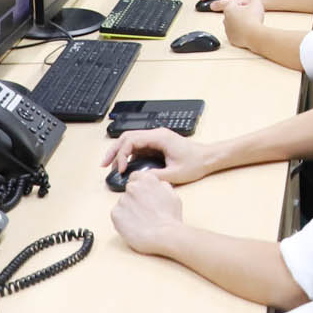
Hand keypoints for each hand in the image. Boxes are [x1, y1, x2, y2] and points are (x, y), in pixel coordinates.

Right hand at [101, 129, 218, 185]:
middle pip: (127, 137)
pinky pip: (138, 146)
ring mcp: (156, 138)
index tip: (120, 169)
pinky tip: (124, 165)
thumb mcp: (174, 174)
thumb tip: (137, 178)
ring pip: (131, 141)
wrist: (209, 158)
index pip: (132, 141)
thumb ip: (154, 176)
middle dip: (114, 150)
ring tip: (110, 165)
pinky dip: (128, 154)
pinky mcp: (157, 144)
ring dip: (120, 152)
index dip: (122, 154)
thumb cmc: (195, 163)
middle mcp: (156, 135)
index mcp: (159, 137)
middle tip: (104, 164)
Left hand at [111, 173, 187, 256]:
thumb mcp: (172, 195)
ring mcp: (122, 200)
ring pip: (123, 203)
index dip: (139, 186)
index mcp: (147, 179)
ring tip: (140, 220)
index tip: (142, 194)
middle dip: (135, 198)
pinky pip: (117, 214)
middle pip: (129, 190)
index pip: (135, 176)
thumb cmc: (170, 217)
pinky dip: (123, 219)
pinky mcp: (115, 213)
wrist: (163, 235)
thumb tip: (156, 184)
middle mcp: (132, 187)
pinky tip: (134, 225)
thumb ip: (161, 186)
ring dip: (129, 209)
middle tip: (144, 211)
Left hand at [221, 0, 265, 43]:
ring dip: (241, 22)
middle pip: (234, 13)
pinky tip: (248, 30)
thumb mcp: (256, 3)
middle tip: (251, 14)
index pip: (236, 2)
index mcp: (229, 9)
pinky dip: (240, 31)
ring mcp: (227, 30)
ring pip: (234, 23)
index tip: (251, 6)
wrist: (255, 35)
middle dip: (242, 12)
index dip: (245, 3)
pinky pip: (235, 33)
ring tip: (250, 22)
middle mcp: (225, 19)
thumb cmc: (253, 19)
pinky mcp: (231, 38)